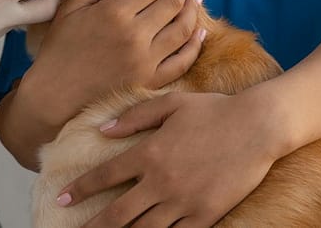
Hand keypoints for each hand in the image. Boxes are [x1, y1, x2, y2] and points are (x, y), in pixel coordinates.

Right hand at [18, 0, 203, 129]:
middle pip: (172, 3)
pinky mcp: (151, 81)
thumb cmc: (59, 50)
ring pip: (183, 29)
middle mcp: (135, 35)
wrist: (55, 95)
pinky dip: (195, 44)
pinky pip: (182, 60)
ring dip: (192, 10)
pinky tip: (200, 32)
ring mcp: (145, 60)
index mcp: (114, 13)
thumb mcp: (70, 9)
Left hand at [58, 91, 284, 227]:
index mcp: (149, 153)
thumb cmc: (213, 110)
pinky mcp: (206, 215)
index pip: (105, 176)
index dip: (80, 189)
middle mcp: (161, 181)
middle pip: (118, 213)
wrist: (258, 126)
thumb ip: (134, 116)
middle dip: (94, 225)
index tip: (62, 197)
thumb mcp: (170, 104)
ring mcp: (184, 202)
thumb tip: (103, 130)